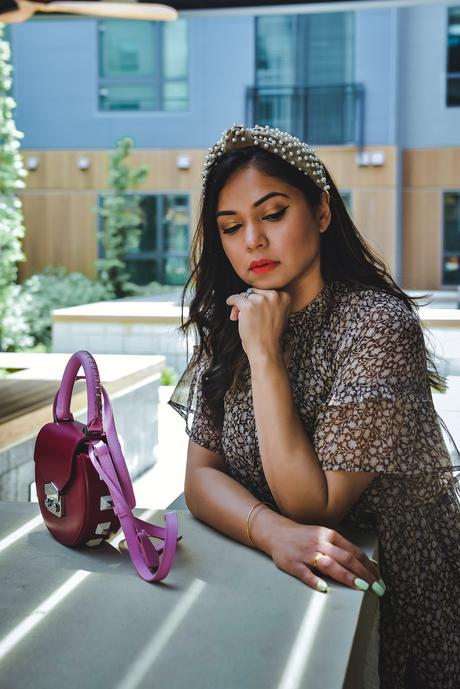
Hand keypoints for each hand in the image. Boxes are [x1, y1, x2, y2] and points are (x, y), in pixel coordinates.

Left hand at [225, 289, 290, 360]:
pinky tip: (230, 304)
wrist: (266, 349)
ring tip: (241, 317)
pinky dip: (231, 301)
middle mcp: (274, 296)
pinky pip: (235, 298)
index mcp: (284, 296)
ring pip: (245, 295)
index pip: (265, 291)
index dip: (258, 300)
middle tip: (247, 315)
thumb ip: (269, 302)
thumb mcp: (277, 314)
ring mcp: (260, 300)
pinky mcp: (248, 306)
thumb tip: (250, 294)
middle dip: (248, 301)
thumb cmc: (270, 335)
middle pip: (254, 291)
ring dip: (240, 305)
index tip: (256, 310)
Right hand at [251, 508, 381, 593]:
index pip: (354, 552)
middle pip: (346, 558)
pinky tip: (324, 588)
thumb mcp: (324, 537)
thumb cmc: (304, 537)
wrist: (276, 532)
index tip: (379, 579)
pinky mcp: (293, 564)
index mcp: (330, 536)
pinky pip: (305, 573)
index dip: (369, 566)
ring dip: (346, 576)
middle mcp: (320, 543)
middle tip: (376, 588)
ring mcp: (306, 554)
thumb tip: (366, 564)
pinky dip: (315, 580)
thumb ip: (341, 548)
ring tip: (360, 587)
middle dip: (364, 574)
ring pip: (329, 564)